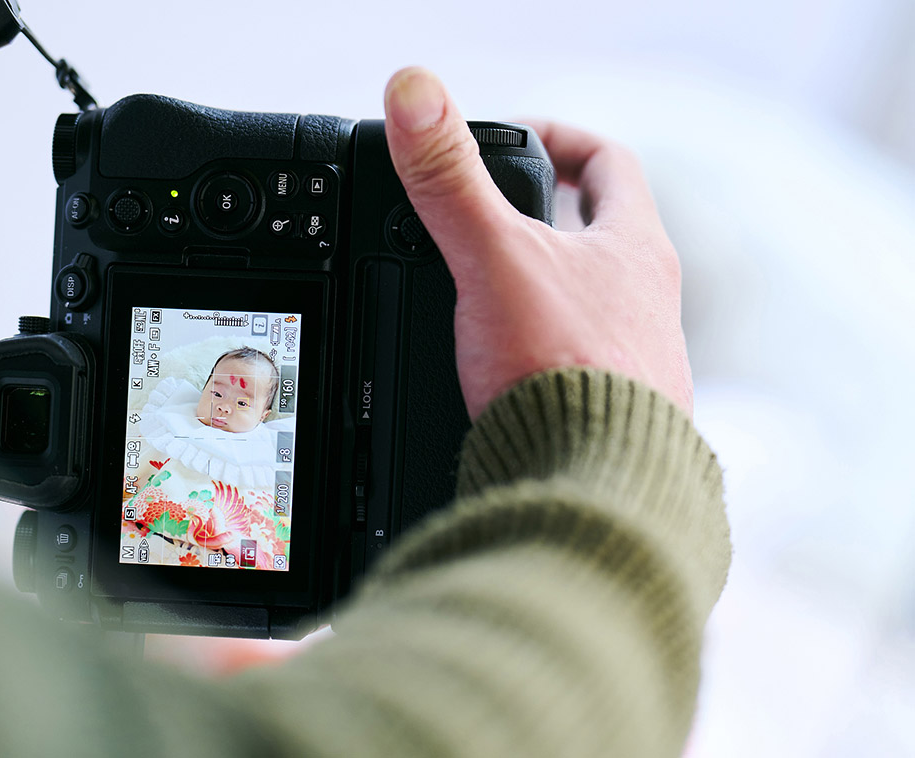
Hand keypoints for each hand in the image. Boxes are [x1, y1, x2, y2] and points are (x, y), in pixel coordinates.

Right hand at [383, 67, 692, 417]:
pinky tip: (504, 370)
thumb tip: (414, 94)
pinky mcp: (614, 410)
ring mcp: (638, 359)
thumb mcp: (494, 261)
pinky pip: (580, 360)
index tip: (514, 141)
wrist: (592, 487)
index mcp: (633, 249)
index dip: (559, 137)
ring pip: (594, 301)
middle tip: (490, 218)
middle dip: (546, 216)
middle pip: (601, 233)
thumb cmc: (564, 373)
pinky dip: (543, 349)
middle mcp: (648, 301)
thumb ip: (450, 182)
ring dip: (546, 288)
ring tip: (487, 294)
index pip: (608, 162)